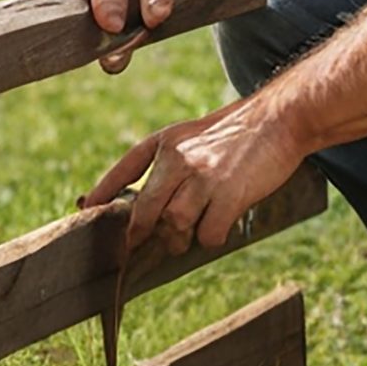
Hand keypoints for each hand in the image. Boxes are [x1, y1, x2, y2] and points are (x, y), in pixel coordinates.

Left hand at [82, 101, 304, 254]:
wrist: (280, 118)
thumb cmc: (239, 132)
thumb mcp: (194, 135)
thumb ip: (171, 162)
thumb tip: (150, 203)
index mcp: (166, 141)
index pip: (124, 169)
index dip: (103, 191)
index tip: (86, 209)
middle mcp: (178, 158)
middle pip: (145, 210)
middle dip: (140, 234)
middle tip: (140, 247)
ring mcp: (203, 177)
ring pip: (174, 226)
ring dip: (179, 240)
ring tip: (188, 237)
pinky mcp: (228, 194)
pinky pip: (208, 234)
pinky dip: (211, 238)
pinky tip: (220, 228)